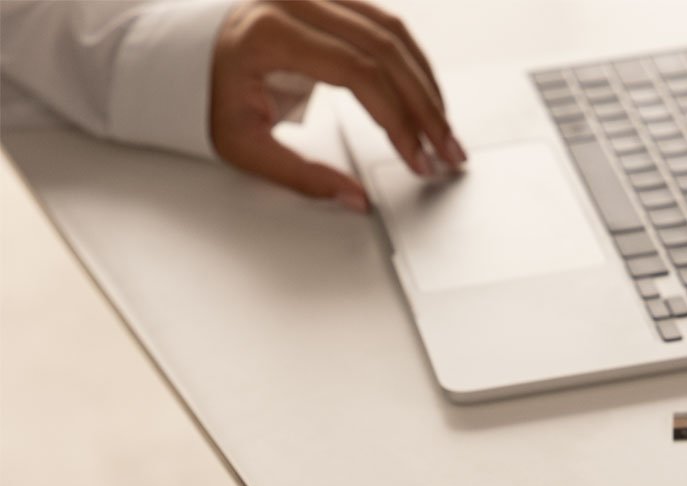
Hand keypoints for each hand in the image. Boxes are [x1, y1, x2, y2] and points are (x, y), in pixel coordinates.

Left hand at [210, 0, 466, 207]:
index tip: (417, 159)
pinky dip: (411, 64)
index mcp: (272, 32)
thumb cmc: (204, 93)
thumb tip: (355, 200)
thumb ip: (301, 176)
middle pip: (386, 50)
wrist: (178, 50)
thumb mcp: (243, 145)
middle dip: (425, 108)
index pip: (359, 73)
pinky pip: (383, 24)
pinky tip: (426, 98)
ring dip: (426, 85)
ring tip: (445, 131)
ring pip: (393, 32)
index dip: (397, 120)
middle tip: (448, 153)